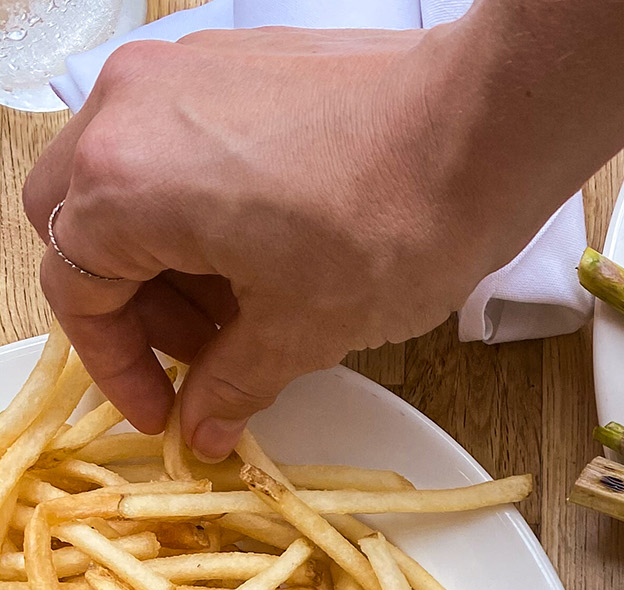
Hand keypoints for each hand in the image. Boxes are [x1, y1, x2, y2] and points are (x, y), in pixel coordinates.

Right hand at [21, 22, 518, 458]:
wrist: (476, 131)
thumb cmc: (390, 220)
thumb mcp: (301, 330)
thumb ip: (232, 380)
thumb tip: (203, 422)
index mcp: (126, 181)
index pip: (75, 290)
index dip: (117, 367)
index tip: (161, 410)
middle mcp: (129, 109)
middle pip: (79, 224)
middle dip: (128, 304)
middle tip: (200, 358)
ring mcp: (176, 73)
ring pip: (123, 180)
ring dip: (162, 258)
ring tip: (242, 312)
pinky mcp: (226, 62)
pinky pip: (173, 143)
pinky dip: (194, 207)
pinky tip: (262, 256)